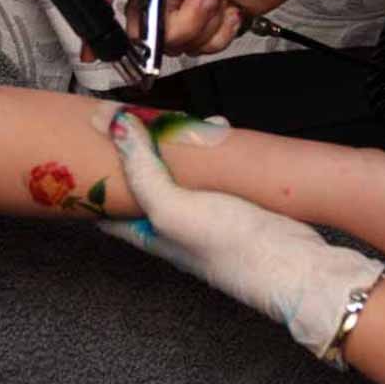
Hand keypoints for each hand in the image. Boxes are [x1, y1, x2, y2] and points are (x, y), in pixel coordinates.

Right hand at [89, 0, 316, 55]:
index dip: (94, 13)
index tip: (93, 44)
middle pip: (141, 26)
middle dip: (174, 23)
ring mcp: (184, 6)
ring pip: (173, 42)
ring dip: (202, 26)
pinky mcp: (207, 24)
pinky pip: (201, 48)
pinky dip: (220, 34)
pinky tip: (231, 9)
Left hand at [101, 109, 384, 357]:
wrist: (300, 268)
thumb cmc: (236, 251)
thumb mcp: (176, 209)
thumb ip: (143, 172)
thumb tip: (117, 129)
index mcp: (149, 231)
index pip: (106, 201)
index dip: (92, 171)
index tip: (85, 137)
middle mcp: (174, 224)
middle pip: (143, 180)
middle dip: (139, 146)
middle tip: (133, 114)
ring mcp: (206, 214)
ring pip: (181, 172)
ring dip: (178, 143)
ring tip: (177, 118)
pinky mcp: (236, 205)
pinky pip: (214, 171)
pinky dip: (212, 148)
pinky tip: (221, 132)